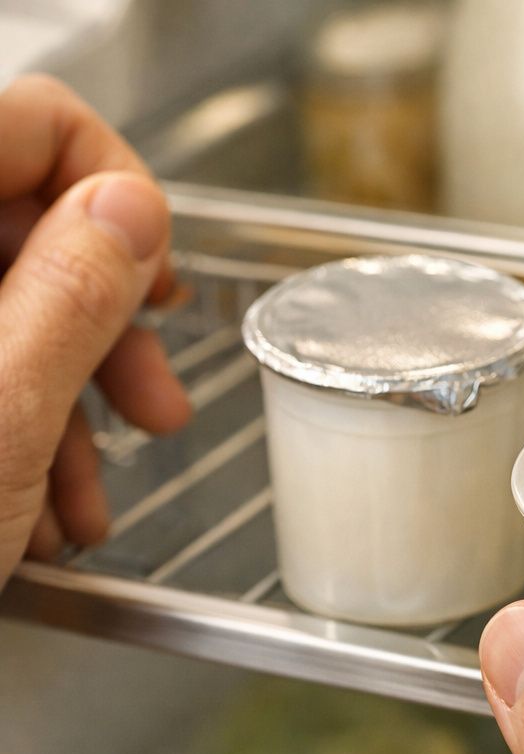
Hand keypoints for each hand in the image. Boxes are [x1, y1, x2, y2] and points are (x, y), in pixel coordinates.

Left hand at [0, 74, 190, 580]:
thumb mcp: (1, 415)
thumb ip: (74, 293)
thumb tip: (130, 209)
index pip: (27, 122)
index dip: (111, 185)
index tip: (153, 275)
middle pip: (20, 222)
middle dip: (103, 321)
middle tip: (153, 394)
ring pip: (1, 306)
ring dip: (70, 398)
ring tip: (96, 489)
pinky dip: (18, 428)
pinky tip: (43, 506)